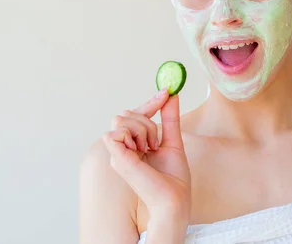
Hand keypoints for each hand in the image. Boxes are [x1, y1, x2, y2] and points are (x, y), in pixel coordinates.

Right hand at [103, 89, 190, 223]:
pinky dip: (134, 134)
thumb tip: (172, 94)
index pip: (133, 115)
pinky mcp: (116, 158)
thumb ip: (170, 118)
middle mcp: (122, 149)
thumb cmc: (174, 179)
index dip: (149, 102)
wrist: (175, 200)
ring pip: (121, 118)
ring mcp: (117, 154)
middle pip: (125, 113)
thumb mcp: (172, 140)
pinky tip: (144, 150)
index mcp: (133, 145)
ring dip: (143, 128)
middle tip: (156, 142)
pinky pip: (116, 130)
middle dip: (147, 121)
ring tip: (151, 148)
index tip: (166, 92)